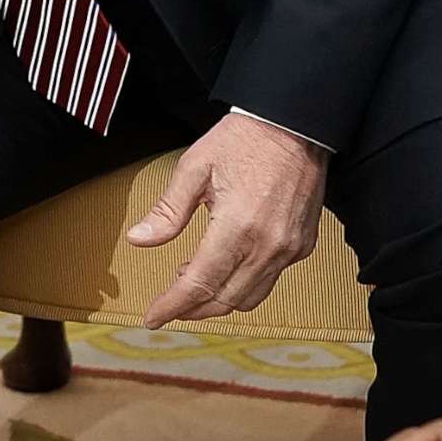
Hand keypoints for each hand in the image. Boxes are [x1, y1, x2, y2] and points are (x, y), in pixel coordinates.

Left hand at [124, 111, 326, 326]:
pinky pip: (270, 279)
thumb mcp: (194, 167)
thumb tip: (139, 239)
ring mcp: (289, 249)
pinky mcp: (302, 245)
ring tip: (191, 281)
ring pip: (250, 297)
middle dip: (193, 309)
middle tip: (168, 305)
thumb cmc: (244, 139)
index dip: (173, 305)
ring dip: (218, 299)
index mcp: (238, 226)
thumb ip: (168, 210)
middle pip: (225, 299)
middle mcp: (268, 245)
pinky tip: (223, 265)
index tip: (152, 317)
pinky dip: (243, 284)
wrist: (294, 124)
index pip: (199, 283)